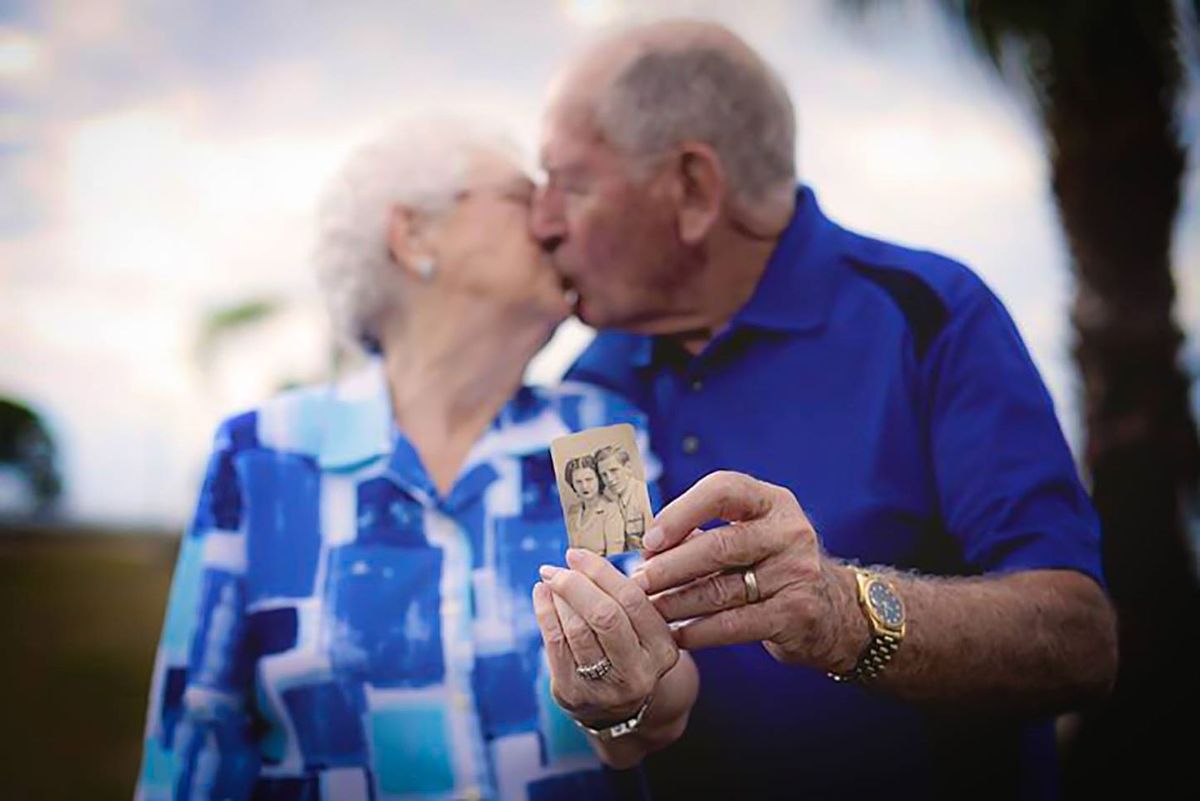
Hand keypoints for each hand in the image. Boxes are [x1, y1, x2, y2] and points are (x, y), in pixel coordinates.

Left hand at [533, 548, 679, 726]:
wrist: (616, 709)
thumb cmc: (629, 652)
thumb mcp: (645, 630)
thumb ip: (630, 596)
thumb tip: (588, 557)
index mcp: (662, 648)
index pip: (632, 600)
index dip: (601, 572)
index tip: (577, 553)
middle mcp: (638, 672)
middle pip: (605, 616)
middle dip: (576, 584)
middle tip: (559, 566)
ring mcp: (605, 687)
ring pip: (577, 629)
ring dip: (559, 596)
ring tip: (551, 578)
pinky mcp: (573, 693)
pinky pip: (555, 644)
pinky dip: (545, 612)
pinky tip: (541, 595)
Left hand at [635, 471, 863, 670]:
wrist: (830, 610)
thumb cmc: (770, 565)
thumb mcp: (749, 534)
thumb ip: (703, 532)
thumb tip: (646, 545)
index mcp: (773, 502)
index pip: (723, 490)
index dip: (682, 511)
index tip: (650, 539)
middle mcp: (790, 532)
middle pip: (719, 545)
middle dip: (671, 566)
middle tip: (639, 582)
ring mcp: (797, 572)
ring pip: (723, 590)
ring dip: (678, 603)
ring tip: (649, 611)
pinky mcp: (796, 613)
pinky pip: (735, 625)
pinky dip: (700, 632)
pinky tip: (677, 636)